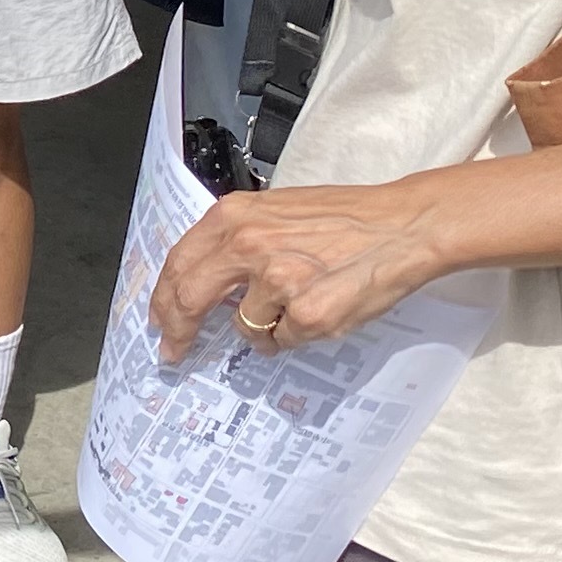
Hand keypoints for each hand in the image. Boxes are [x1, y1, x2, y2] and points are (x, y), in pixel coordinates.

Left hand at [148, 179, 451, 359]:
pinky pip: (282, 341)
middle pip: (188, 299)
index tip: (158, 320)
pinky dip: (295, 335)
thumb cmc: (346, 217)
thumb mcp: (276, 211)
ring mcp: (276, 282)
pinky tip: (321, 308)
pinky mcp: (306, 315)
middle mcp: (248, 246)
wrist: (403, 226)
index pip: (178, 264)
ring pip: (245, 327)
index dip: (163, 298)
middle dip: (178, 331)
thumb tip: (204, 279)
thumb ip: (237, 239)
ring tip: (300, 303)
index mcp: (234, 216)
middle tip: (175, 350)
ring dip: (263, 328)